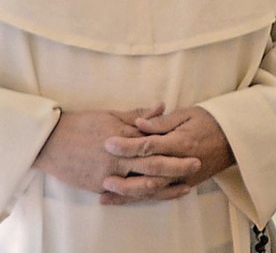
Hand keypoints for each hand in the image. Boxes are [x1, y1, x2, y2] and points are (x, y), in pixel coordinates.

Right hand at [33, 104, 198, 196]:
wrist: (51, 142)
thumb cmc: (82, 123)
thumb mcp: (111, 114)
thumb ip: (138, 116)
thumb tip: (162, 106)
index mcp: (123, 138)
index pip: (154, 145)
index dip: (174, 148)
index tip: (193, 147)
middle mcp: (118, 160)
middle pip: (152, 167)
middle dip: (176, 168)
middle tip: (196, 166)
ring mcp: (108, 176)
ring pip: (142, 186)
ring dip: (165, 188)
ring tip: (183, 187)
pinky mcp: (99, 187)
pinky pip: (125, 195)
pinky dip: (142, 197)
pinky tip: (155, 196)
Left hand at [101, 106, 233, 204]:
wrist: (234, 139)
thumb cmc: (209, 121)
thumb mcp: (187, 114)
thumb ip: (162, 122)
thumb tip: (139, 124)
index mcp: (180, 142)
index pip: (149, 145)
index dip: (127, 145)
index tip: (108, 143)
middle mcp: (181, 163)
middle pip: (147, 171)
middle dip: (122, 172)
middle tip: (100, 171)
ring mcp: (183, 177)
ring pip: (152, 189)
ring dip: (128, 192)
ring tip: (105, 192)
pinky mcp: (185, 184)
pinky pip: (161, 195)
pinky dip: (141, 198)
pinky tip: (125, 199)